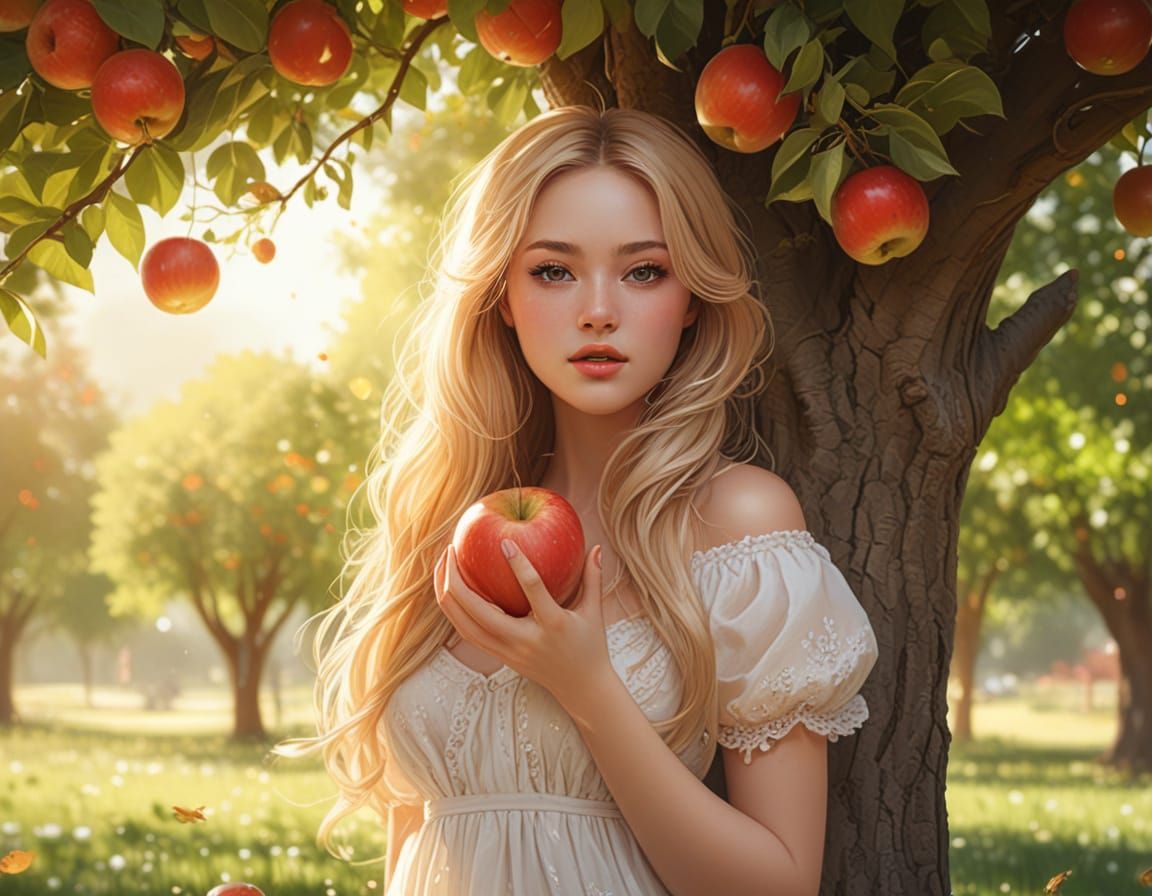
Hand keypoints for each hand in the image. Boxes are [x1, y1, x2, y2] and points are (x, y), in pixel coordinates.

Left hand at [435, 540, 613, 707]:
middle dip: (457, 579)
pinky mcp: (499, 657)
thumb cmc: (590, 646)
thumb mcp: (594, 612)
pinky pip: (467, 633)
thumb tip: (596, 547)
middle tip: (452, 549)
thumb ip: (593, 578)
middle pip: (478, 612)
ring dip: (447, 594)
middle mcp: (524, 640)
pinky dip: (453, 611)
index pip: (533, 590)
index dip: (518, 565)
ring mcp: (508, 652)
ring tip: (442, 565)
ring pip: (464, 625)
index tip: (505, 542)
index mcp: (552, 624)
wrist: (581, 688)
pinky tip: (447, 588)